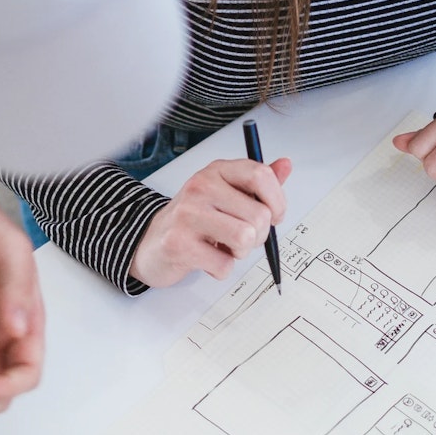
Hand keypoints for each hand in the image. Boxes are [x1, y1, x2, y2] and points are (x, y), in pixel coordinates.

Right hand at [131, 157, 291, 287]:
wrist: (150, 242)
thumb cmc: (194, 219)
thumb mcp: (226, 193)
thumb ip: (257, 182)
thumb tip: (285, 165)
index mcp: (217, 171)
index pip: (261, 175)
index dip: (277, 201)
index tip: (273, 216)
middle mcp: (201, 186)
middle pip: (259, 215)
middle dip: (258, 236)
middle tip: (240, 238)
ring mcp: (188, 214)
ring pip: (245, 238)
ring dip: (241, 252)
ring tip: (225, 247)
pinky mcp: (179, 243)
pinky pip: (224, 264)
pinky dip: (221, 269)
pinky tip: (207, 259)